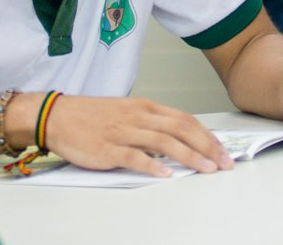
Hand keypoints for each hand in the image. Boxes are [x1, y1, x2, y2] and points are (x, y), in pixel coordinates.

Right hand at [45, 96, 234, 176]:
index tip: (222, 149)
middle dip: (207, 146)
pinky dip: (152, 164)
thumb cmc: (92, 117)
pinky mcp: (108, 148)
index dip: (206, 135)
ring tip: (205, 168)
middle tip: (224, 162)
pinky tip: (166, 174)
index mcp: (146, 108)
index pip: (185, 119)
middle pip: (181, 130)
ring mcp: (123, 132)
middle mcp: (138, 117)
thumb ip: (151, 125)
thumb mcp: (127, 113)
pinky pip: (134, 156)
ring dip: (188, 156)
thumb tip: (176, 141)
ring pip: (164, 142)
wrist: (58, 116)